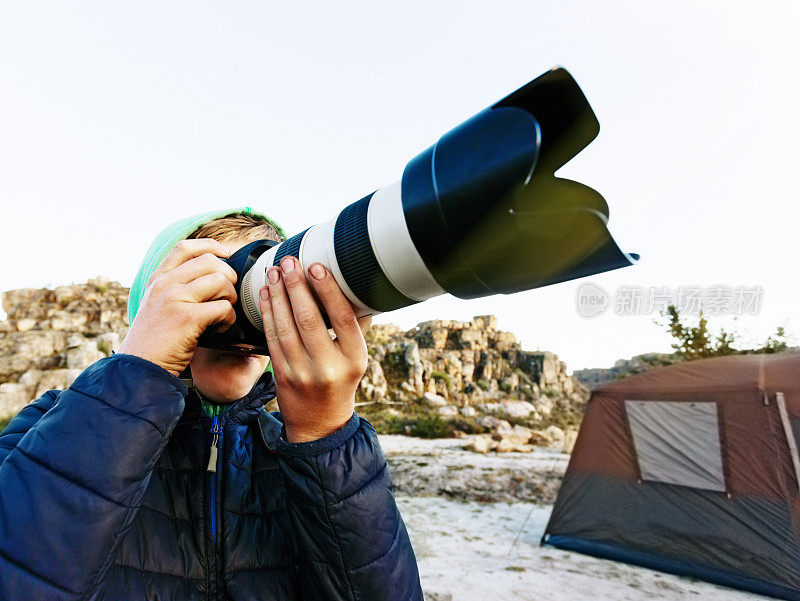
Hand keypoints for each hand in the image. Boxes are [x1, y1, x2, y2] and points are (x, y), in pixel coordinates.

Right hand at [119, 239, 237, 376]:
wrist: (140, 368)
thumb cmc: (155, 341)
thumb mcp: (158, 305)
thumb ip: (176, 287)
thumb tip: (211, 273)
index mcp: (157, 279)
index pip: (185, 247)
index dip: (211, 246)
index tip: (227, 253)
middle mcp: (164, 284)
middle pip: (210, 261)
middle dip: (229, 277)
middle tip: (227, 296)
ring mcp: (175, 298)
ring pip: (221, 281)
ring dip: (230, 299)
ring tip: (224, 315)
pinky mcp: (187, 317)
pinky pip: (223, 307)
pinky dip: (229, 319)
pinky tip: (221, 329)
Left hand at [259, 256, 371, 442]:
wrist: (319, 423)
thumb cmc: (340, 380)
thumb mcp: (356, 358)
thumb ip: (356, 327)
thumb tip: (357, 287)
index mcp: (354, 358)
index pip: (342, 318)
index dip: (328, 290)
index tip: (316, 267)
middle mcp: (329, 366)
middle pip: (310, 319)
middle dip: (296, 286)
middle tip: (289, 262)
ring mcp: (303, 372)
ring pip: (286, 327)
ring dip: (278, 295)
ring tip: (275, 272)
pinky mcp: (282, 375)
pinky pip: (272, 338)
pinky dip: (267, 313)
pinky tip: (265, 294)